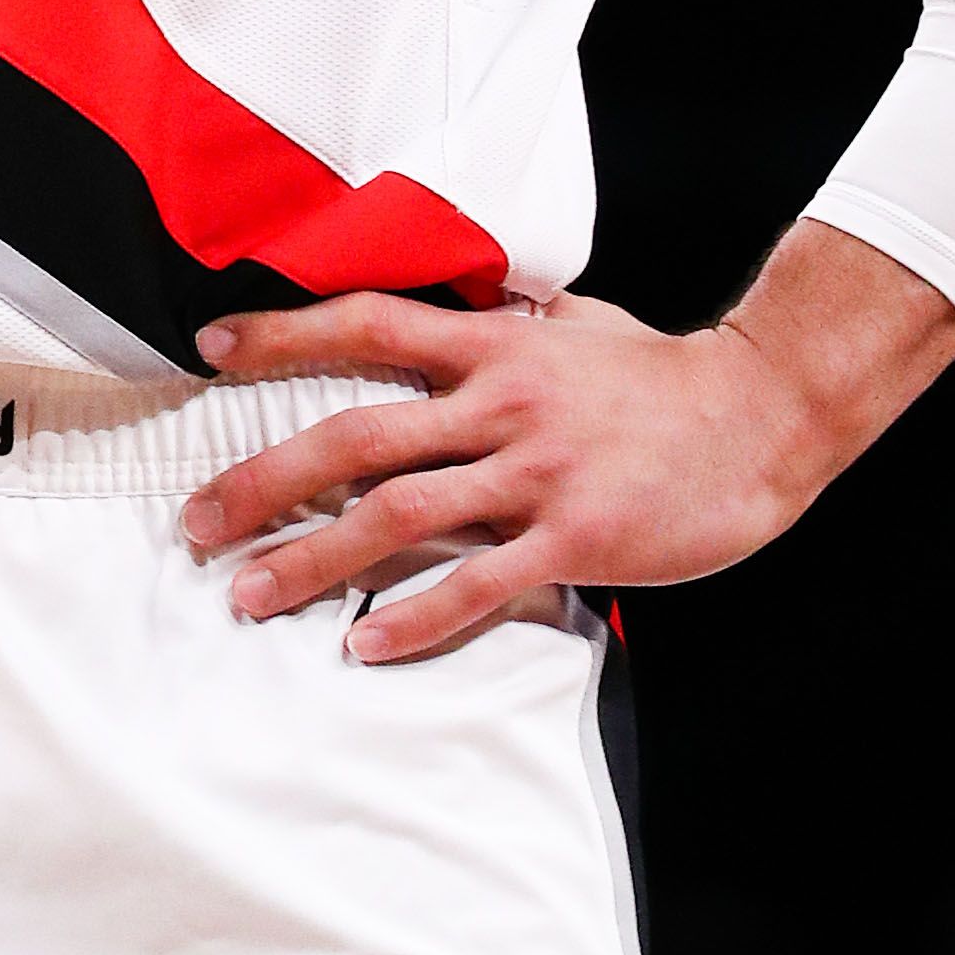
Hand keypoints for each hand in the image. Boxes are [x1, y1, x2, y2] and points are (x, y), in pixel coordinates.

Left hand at [180, 227, 954, 664]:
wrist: (760, 414)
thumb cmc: (660, 373)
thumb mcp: (571, 322)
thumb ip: (503, 322)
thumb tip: (452, 309)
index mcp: (494, 345)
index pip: (367, 326)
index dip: (283, 334)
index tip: (210, 351)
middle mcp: (500, 403)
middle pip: (354, 436)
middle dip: (262, 479)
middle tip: (195, 520)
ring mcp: (535, 472)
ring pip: (398, 517)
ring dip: (312, 560)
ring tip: (249, 595)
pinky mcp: (574, 538)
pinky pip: (479, 585)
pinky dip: (417, 618)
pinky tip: (365, 645)